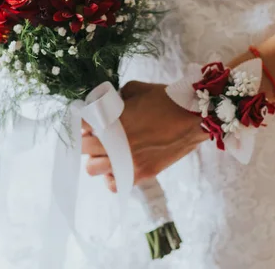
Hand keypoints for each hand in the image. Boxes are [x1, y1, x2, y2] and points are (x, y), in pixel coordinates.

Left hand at [81, 81, 206, 191]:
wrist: (193, 117)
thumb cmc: (165, 99)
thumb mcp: (135, 88)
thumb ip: (116, 98)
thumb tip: (108, 104)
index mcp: (111, 121)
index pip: (81, 125)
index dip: (81, 121)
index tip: (87, 119)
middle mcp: (115, 144)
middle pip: (83, 148)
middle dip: (86, 139)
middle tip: (95, 133)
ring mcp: (127, 162)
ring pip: (93, 168)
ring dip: (96, 158)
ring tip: (107, 150)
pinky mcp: (140, 173)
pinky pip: (113, 185)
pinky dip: (112, 177)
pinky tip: (118, 165)